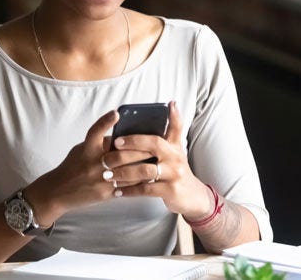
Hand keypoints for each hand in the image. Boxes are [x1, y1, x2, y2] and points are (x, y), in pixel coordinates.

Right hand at [24, 110, 149, 224]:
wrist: (58, 192)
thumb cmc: (72, 167)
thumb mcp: (81, 150)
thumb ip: (99, 143)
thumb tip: (121, 136)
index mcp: (86, 149)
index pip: (95, 131)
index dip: (105, 122)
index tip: (116, 113)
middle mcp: (92, 163)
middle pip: (122, 154)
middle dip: (141, 150)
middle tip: (157, 145)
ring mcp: (99, 179)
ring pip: (128, 172)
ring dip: (144, 167)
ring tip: (158, 162)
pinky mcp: (104, 194)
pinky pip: (126, 187)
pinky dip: (139, 182)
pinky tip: (149, 178)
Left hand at [106, 101, 212, 218]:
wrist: (192, 195)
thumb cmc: (176, 169)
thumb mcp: (176, 150)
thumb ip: (171, 131)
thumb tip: (171, 104)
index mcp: (174, 146)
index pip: (174, 126)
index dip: (169, 116)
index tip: (162, 106)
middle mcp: (176, 157)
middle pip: (154, 144)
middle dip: (132, 142)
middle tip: (114, 143)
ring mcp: (174, 174)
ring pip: (145, 170)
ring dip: (124, 172)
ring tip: (108, 173)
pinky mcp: (170, 190)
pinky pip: (145, 189)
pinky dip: (130, 190)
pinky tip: (118, 191)